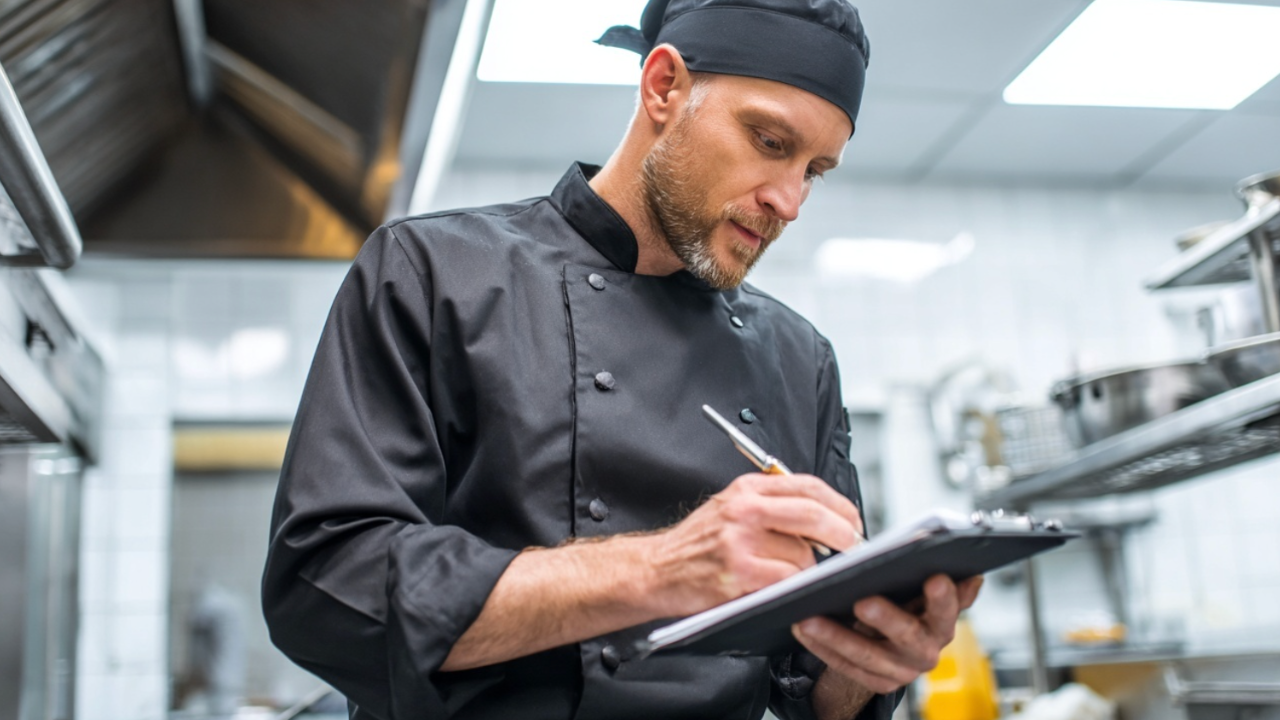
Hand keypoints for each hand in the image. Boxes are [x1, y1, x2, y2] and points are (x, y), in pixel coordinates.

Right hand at [645, 473, 863, 616]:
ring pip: (803, 554)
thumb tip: (824, 517)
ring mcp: (741, 541)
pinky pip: (786, 579)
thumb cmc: (696, 544)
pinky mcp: (740, 572)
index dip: (840, 504)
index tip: (852, 520)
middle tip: (853, 546)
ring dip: (808, 569)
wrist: (656, 569)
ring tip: (790, 572)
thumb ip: (772, 504)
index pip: (808, 486)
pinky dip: (792, 585)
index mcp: (747, 489)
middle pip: (813, 513)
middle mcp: (744, 509)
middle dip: (843, 533)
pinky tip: (780, 585)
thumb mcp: (730, 507)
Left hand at [792, 574, 984, 694]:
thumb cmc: (905, 604)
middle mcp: (927, 651)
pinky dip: (822, 647)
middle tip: (862, 601)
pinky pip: (846, 666)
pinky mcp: (878, 684)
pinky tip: (802, 628)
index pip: (948, 609)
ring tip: (809, 616)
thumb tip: (969, 575)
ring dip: (835, 636)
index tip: (935, 576)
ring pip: (867, 654)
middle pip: (907, 635)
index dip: (944, 597)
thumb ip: (941, 584)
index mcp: (942, 622)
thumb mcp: (920, 592)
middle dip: (886, 618)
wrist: (891, 643)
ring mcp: (902, 671)